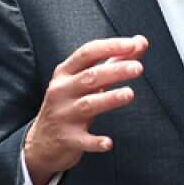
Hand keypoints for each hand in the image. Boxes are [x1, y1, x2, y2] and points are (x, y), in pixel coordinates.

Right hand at [23, 36, 147, 184]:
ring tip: (129, 94)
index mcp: (65, 73)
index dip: (110, 47)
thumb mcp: (86, 80)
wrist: (42, 141)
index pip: (87, 53)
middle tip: (138, 68)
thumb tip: (141, 41)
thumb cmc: (70, 103)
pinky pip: (82, 140)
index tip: (133, 44)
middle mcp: (61, 91)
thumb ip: (114, 60)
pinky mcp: (67, 138)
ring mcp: (63, 115)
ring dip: (109, 99)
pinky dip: (95, 142)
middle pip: (89, 77)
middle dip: (114, 71)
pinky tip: (108, 143)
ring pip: (87, 104)